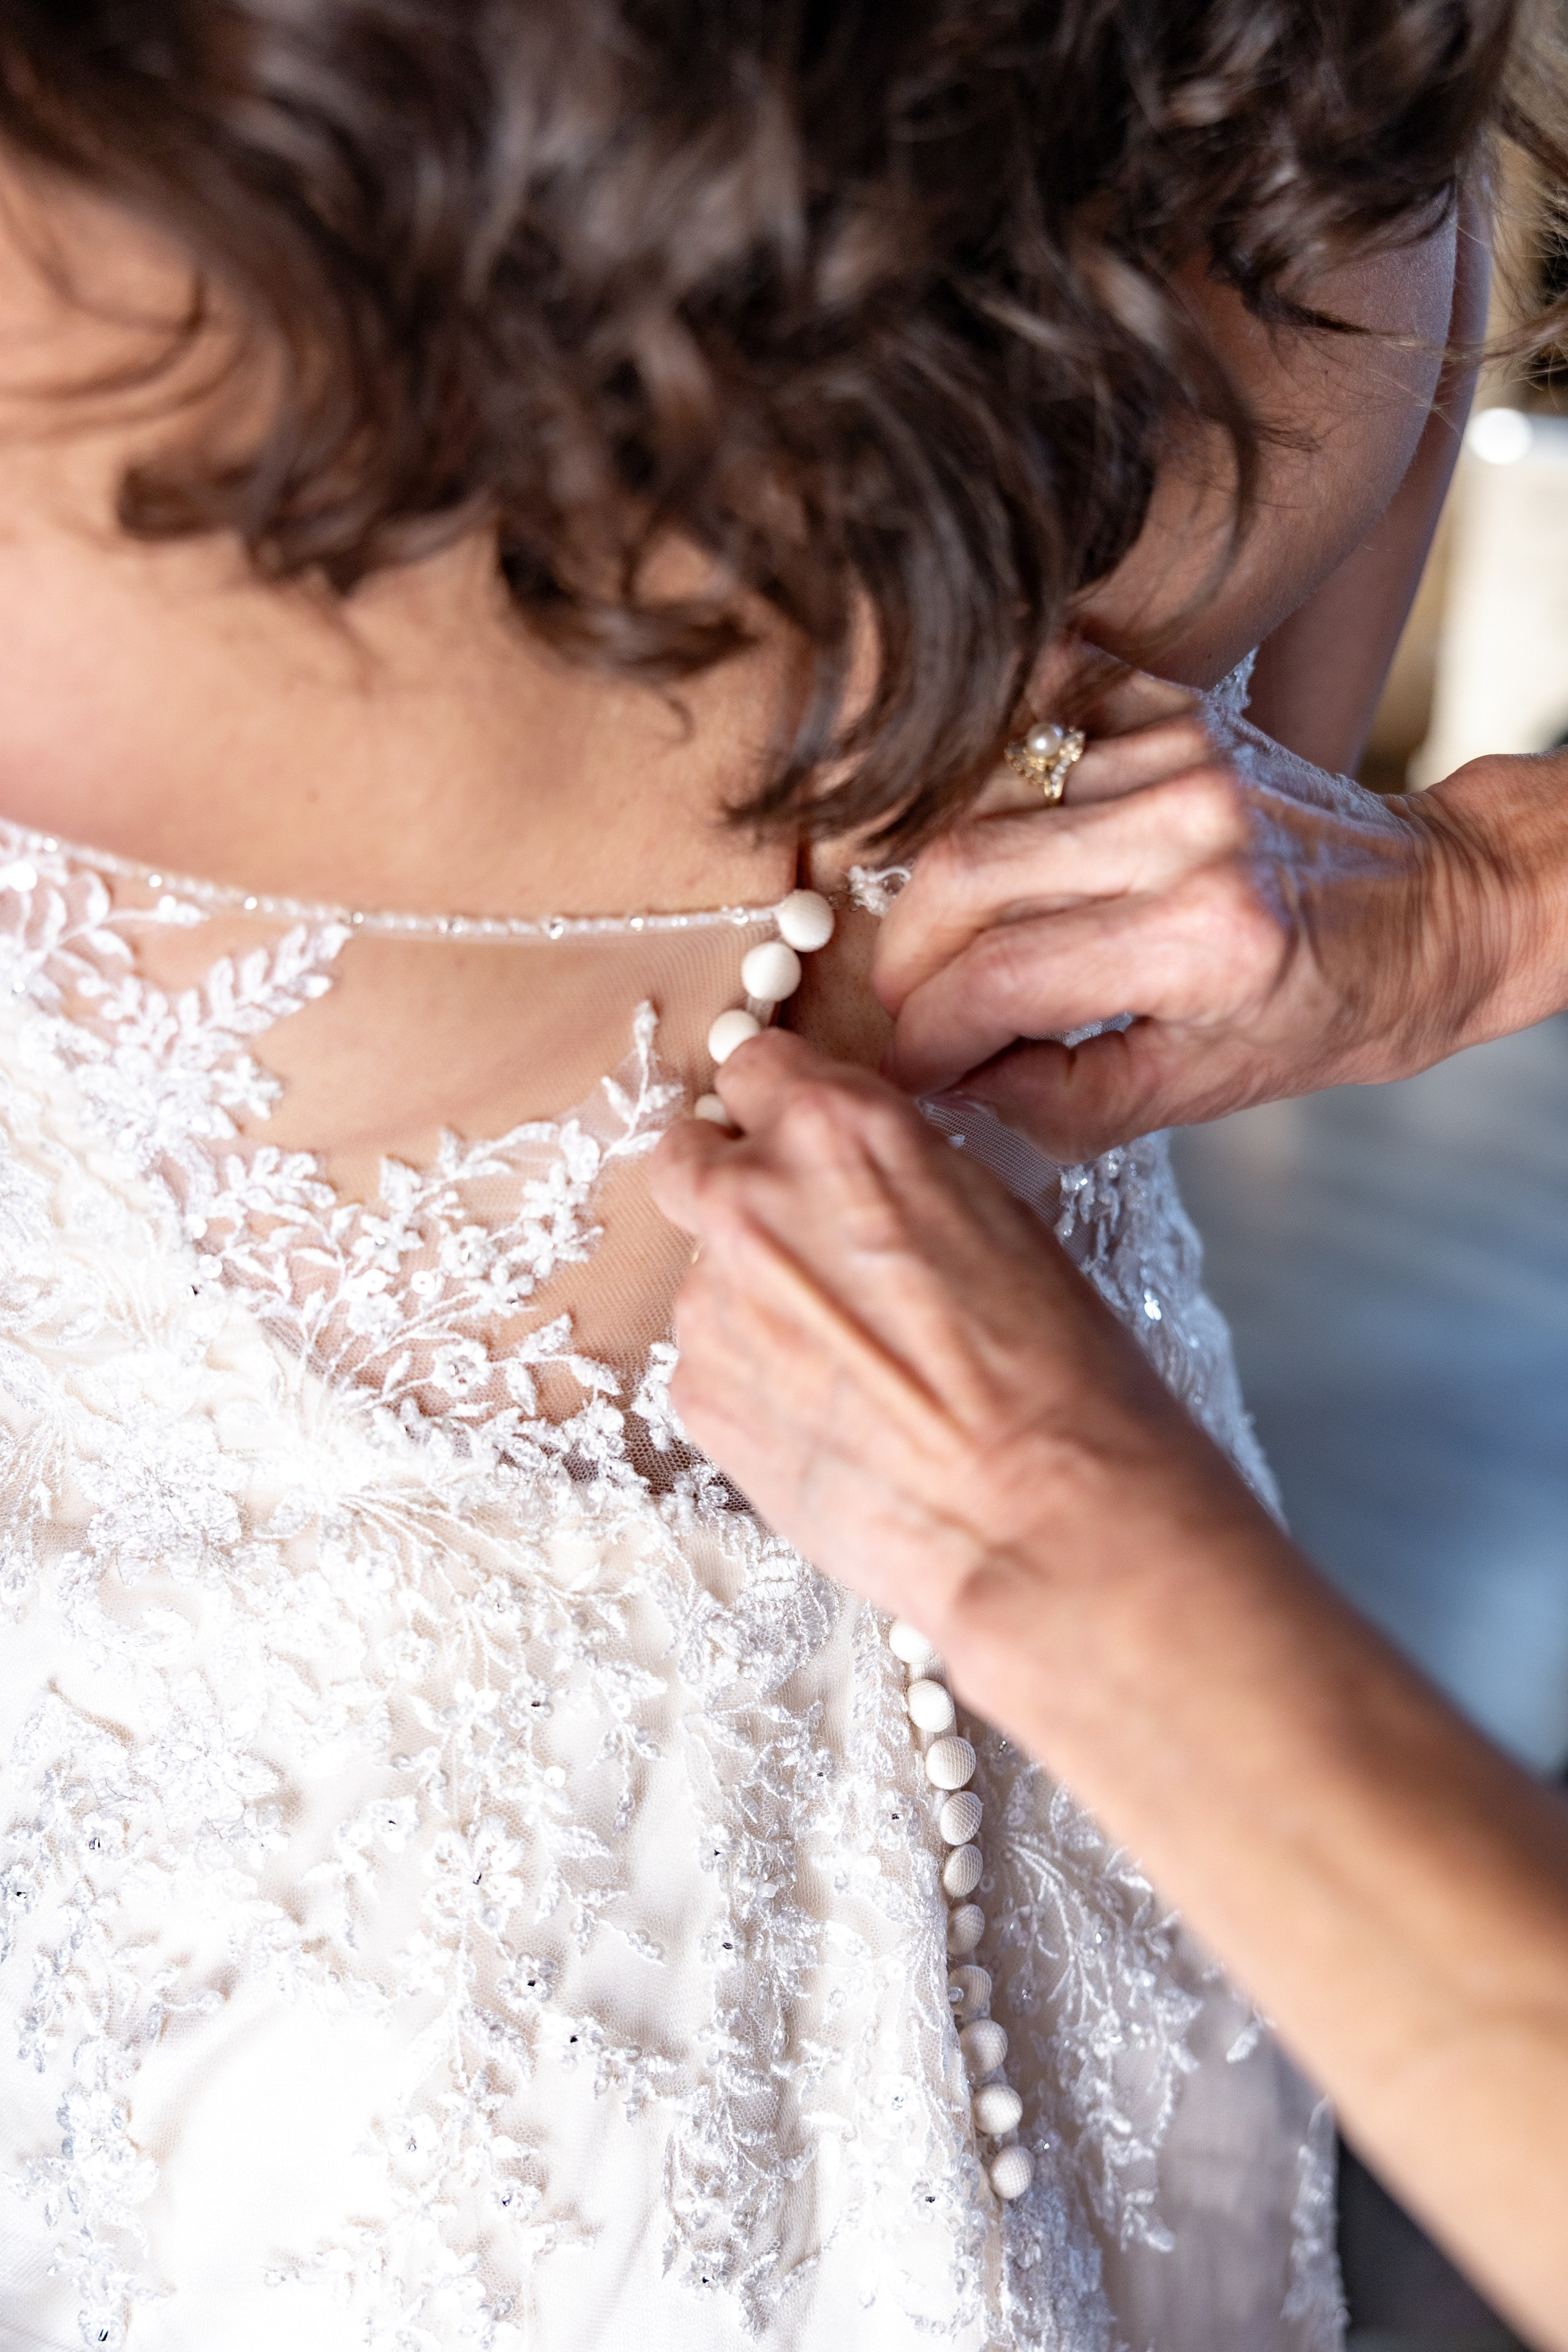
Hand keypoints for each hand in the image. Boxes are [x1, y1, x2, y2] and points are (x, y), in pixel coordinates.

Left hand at [648, 1028, 1261, 1689]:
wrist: (1039, 1514)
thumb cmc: (1054, 1368)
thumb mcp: (993, 1214)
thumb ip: (895, 1174)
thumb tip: (858, 1179)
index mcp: (837, 1128)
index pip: (757, 1067)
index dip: (781, 1107)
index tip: (797, 1141)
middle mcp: (753, 1198)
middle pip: (685, 1154)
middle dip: (725, 1182)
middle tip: (793, 1238)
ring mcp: (711, 1301)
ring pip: (701, 1271)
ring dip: (750, 1297)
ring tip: (845, 1363)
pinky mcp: (698, 1394)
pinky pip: (709, 1360)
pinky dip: (753, 1378)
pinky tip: (831, 1417)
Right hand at [876, 686, 1567, 1160]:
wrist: (1435, 907)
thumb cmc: (1325, 1011)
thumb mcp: (1197, 1095)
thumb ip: (1059, 1101)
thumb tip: (942, 1087)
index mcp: (1205, 941)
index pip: (996, 980)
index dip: (922, 1036)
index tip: (906, 1068)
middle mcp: (1189, 828)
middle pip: (961, 873)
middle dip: (906, 957)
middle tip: (908, 1005)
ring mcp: (1181, 750)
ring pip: (979, 800)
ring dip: (944, 878)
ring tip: (959, 936)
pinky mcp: (1176, 705)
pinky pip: (1028, 720)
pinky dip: (988, 779)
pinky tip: (999, 837)